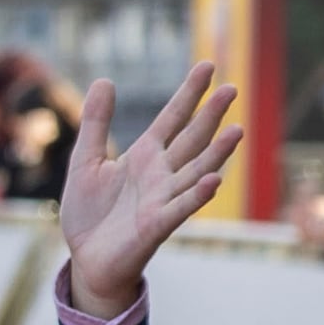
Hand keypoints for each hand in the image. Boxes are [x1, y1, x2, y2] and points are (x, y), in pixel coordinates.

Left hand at [53, 62, 239, 316]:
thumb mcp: (85, 161)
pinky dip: (197, 195)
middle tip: (232, 88)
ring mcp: (163, 198)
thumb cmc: (90, 212)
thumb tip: (104, 80)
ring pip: (196, 170)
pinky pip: (181, 208)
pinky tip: (213, 179)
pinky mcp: (158, 225)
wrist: (86, 258)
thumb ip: (96, 123)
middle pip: (192, 139)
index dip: (189, 93)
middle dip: (210, 115)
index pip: (172, 118)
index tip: (208, 66)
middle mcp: (161, 174)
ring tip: (238, 130)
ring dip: (217, 153)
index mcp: (145, 156)